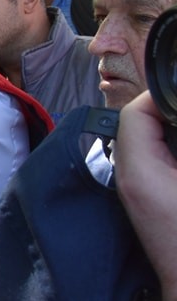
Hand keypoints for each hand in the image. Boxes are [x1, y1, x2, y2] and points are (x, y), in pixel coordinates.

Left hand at [116, 90, 176, 300]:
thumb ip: (174, 145)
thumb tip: (174, 120)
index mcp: (139, 172)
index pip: (136, 113)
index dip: (165, 98)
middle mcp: (129, 179)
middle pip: (138, 125)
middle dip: (167, 112)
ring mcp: (136, 192)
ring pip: (144, 143)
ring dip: (166, 132)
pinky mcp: (149, 202)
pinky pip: (152, 163)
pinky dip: (167, 152)